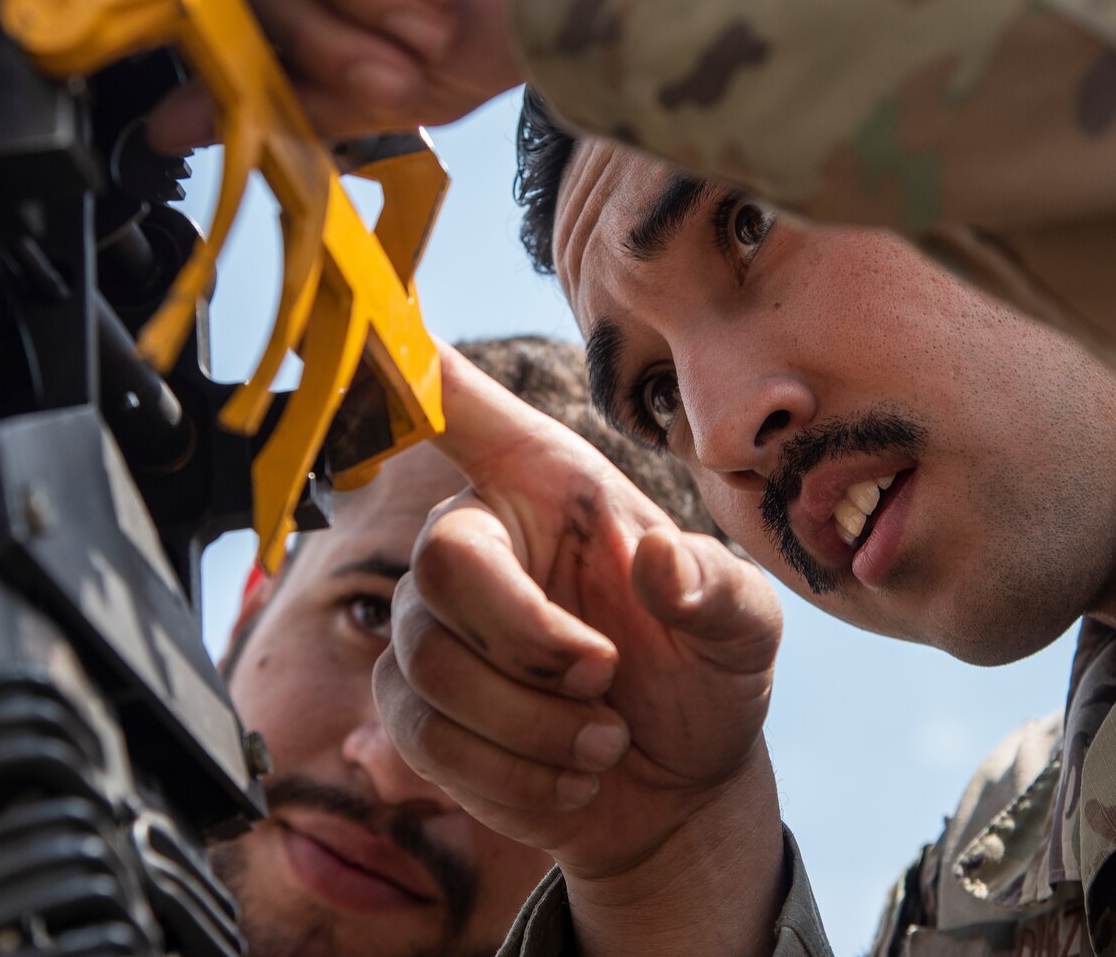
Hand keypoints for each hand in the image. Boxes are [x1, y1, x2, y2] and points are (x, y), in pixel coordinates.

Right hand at [375, 347, 785, 953]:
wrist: (677, 790)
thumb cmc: (704, 672)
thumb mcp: (745, 628)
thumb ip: (718, 591)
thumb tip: (660, 565)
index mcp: (544, 483)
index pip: (457, 405)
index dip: (402, 366)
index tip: (370, 325)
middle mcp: (474, 537)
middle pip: (441, 563)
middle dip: (532, 642)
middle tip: (607, 682)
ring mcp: (429, 624)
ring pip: (427, 665)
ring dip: (531, 727)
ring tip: (605, 744)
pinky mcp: (412, 708)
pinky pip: (423, 739)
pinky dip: (510, 779)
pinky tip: (571, 780)